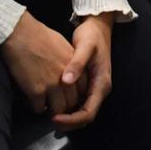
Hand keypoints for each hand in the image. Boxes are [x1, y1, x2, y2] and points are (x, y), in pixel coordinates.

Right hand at [0, 12, 79, 115]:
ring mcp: (52, 85)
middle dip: (64, 105)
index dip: (74, 94)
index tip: (66, 96)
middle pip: (72, 102)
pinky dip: (35, 107)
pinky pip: (39, 108)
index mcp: (74, 65)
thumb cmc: (39, 36)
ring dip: (51, 110)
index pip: (82, 89)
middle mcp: (67, 77)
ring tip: (44, 106)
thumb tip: (69, 73)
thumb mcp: (63, 46)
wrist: (21, 34)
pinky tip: (31, 101)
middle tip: (55, 104)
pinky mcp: (36, 91)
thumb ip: (69, 62)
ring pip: (58, 110)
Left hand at [52, 13, 114, 130]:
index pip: (88, 113)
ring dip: (67, 117)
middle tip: (49, 119)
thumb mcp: (85, 47)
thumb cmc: (92, 36)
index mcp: (101, 84)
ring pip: (81, 111)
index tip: (54, 117)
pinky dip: (67, 108)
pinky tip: (54, 103)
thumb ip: (77, 64)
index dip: (71, 119)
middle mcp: (99, 90)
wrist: (97, 27)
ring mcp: (93, 88)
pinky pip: (78, 103)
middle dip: (68, 122)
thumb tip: (66, 82)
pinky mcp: (87, 85)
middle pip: (85, 117)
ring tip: (49, 114)